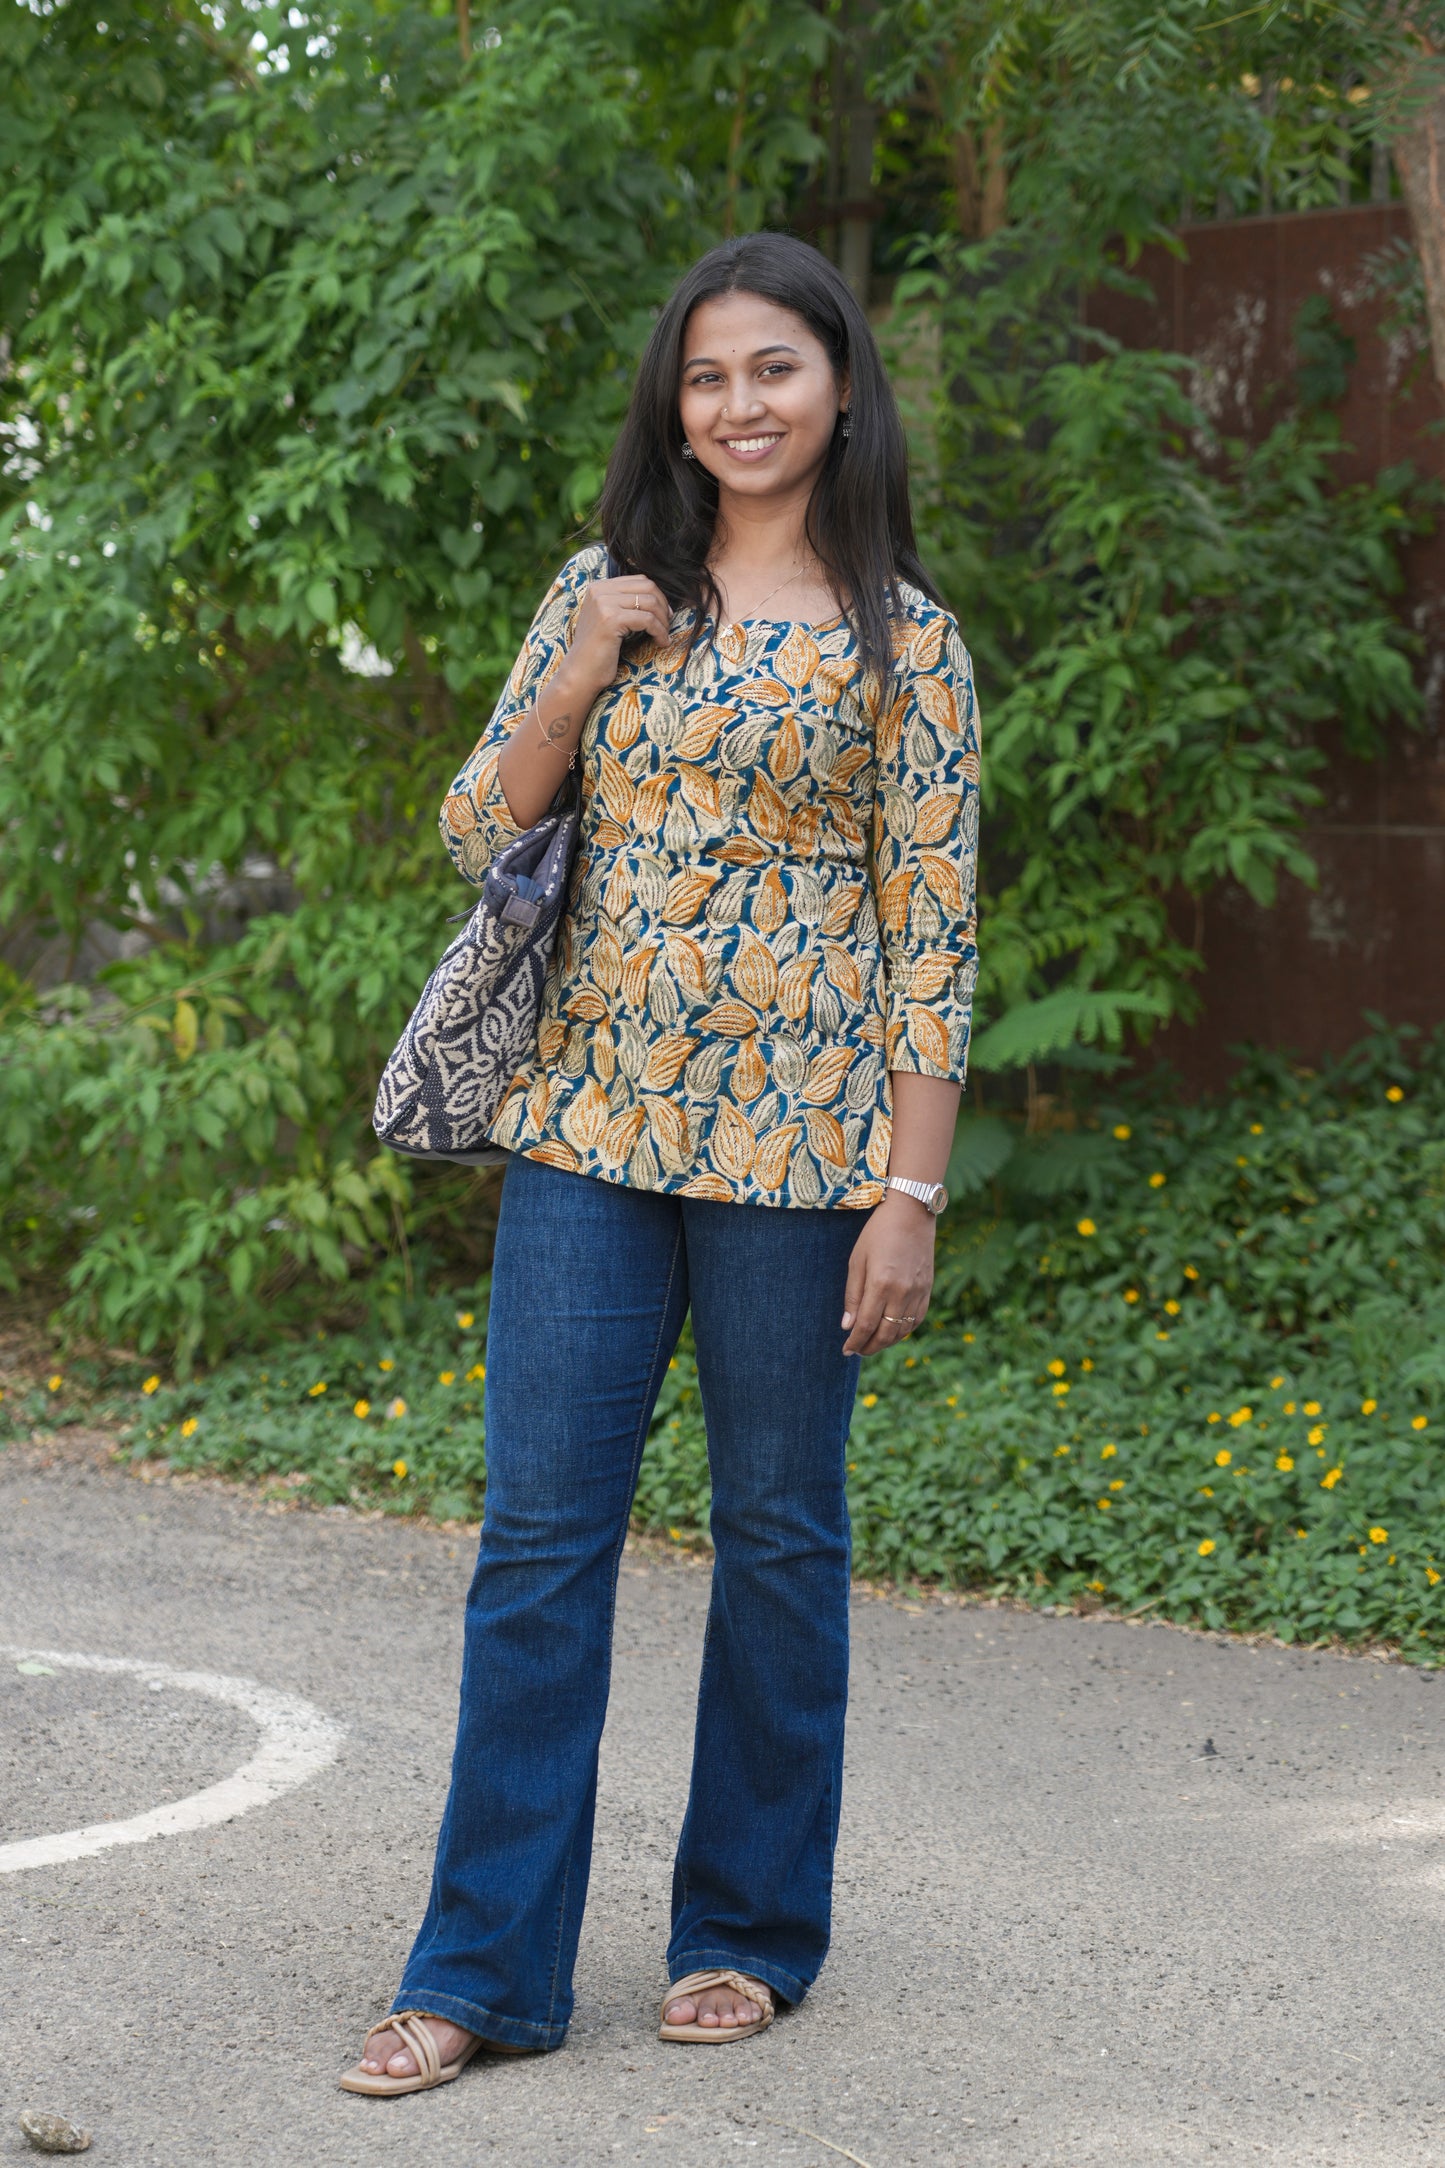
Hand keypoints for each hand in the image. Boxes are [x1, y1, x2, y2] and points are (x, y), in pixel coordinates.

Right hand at [556, 573, 672, 705]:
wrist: (581, 673)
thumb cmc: (599, 651)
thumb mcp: (609, 619)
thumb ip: (625, 603)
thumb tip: (658, 596)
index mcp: (599, 587)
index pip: (639, 580)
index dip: (658, 596)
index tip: (665, 614)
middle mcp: (599, 590)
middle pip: (647, 586)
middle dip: (663, 606)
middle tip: (667, 625)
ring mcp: (604, 603)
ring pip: (649, 602)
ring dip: (663, 621)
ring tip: (664, 636)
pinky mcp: (611, 619)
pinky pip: (647, 619)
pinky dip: (659, 631)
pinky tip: (662, 643)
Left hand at [841, 1192, 934, 1356]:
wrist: (911, 1213)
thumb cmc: (878, 1233)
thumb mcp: (857, 1260)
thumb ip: (853, 1295)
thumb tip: (847, 1326)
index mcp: (881, 1283)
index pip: (866, 1325)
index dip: (855, 1341)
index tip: (846, 1350)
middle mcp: (902, 1292)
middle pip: (885, 1333)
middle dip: (869, 1346)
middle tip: (857, 1350)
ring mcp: (918, 1292)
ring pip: (902, 1330)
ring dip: (886, 1342)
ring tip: (872, 1344)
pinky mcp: (928, 1289)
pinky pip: (917, 1319)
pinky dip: (904, 1331)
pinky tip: (892, 1332)